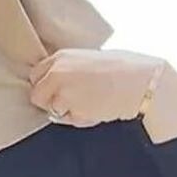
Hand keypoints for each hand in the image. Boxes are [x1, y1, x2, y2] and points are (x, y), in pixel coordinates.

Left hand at [27, 48, 164, 127]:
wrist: (140, 82)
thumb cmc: (123, 70)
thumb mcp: (89, 60)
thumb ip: (69, 70)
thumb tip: (57, 85)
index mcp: (61, 56)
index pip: (36, 75)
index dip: (46, 87)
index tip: (58, 92)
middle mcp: (55, 71)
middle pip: (37, 95)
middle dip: (51, 102)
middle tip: (73, 102)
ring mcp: (59, 89)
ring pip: (52, 110)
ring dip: (68, 112)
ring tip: (91, 104)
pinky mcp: (68, 106)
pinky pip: (68, 120)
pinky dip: (80, 119)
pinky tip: (97, 110)